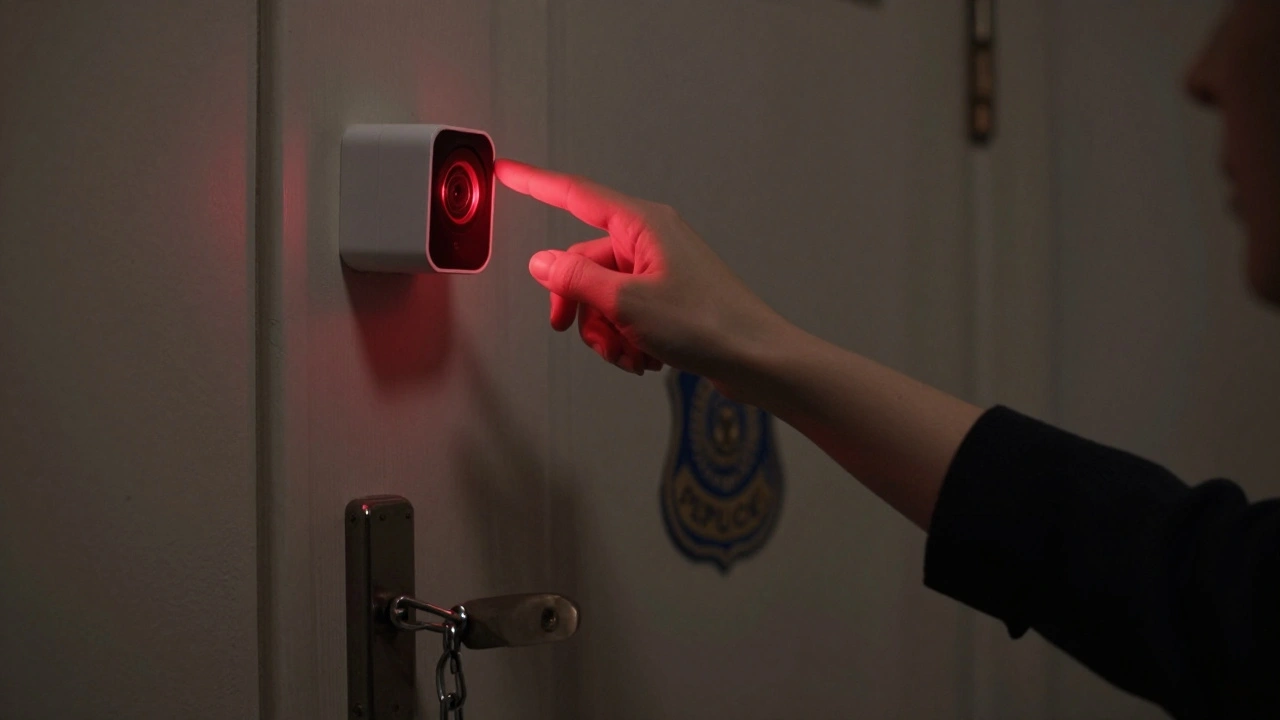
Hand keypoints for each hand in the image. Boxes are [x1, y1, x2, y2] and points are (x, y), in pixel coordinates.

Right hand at [496, 159, 787, 388]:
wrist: (755, 359)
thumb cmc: (709, 324)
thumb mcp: (627, 302)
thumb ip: (576, 280)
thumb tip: (542, 262)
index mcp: (643, 225)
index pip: (576, 195)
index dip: (536, 183)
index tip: (506, 170)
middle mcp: (651, 240)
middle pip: (584, 263)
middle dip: (579, 304)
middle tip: (576, 329)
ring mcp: (660, 270)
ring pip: (602, 295)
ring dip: (605, 330)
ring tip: (630, 352)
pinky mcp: (668, 298)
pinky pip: (625, 313)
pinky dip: (626, 338)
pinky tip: (645, 357)